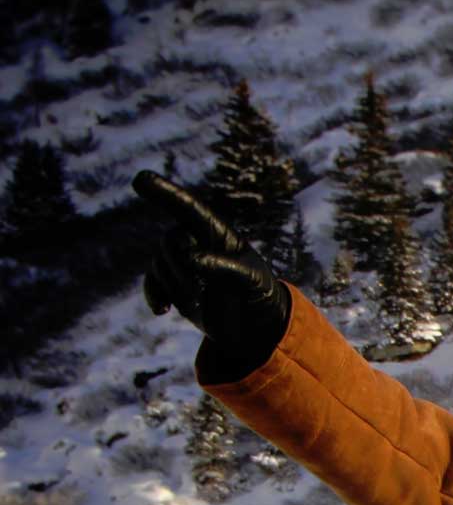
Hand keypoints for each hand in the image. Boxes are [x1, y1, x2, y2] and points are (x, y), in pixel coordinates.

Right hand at [132, 170, 291, 380]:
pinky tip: (162, 310)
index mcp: (218, 234)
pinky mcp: (172, 284)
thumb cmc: (259, 294)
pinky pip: (152, 284)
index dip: (166, 193)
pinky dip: (155, 295)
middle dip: (181, 268)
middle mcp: (196, 243)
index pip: (189, 208)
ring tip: (200, 303)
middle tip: (202, 291)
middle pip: (170, 242)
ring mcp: (182, 263)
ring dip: (176, 287)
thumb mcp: (251, 280)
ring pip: (160, 265)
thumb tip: (189, 258)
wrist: (255, 325)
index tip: (140, 179)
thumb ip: (224, 267)